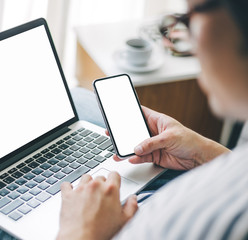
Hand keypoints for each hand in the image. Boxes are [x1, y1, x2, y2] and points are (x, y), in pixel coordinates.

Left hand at [57, 172, 137, 239]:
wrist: (81, 238)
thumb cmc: (101, 232)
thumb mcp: (123, 221)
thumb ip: (131, 207)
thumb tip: (133, 199)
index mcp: (110, 190)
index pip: (114, 174)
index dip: (114, 180)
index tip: (113, 184)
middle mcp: (95, 186)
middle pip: (99, 177)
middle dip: (101, 185)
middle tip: (101, 197)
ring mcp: (80, 189)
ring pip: (85, 178)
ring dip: (87, 184)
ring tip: (88, 196)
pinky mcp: (67, 194)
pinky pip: (67, 184)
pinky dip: (69, 188)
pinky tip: (72, 194)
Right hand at [110, 106, 229, 169]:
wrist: (199, 157)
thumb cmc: (190, 140)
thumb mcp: (169, 138)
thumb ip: (152, 143)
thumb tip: (137, 148)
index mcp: (157, 120)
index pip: (140, 113)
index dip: (128, 112)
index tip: (116, 113)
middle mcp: (153, 131)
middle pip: (134, 131)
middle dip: (123, 134)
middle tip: (111, 134)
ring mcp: (153, 144)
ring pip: (136, 146)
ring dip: (127, 148)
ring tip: (117, 151)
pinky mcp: (154, 155)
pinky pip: (141, 156)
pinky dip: (135, 158)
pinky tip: (130, 158)